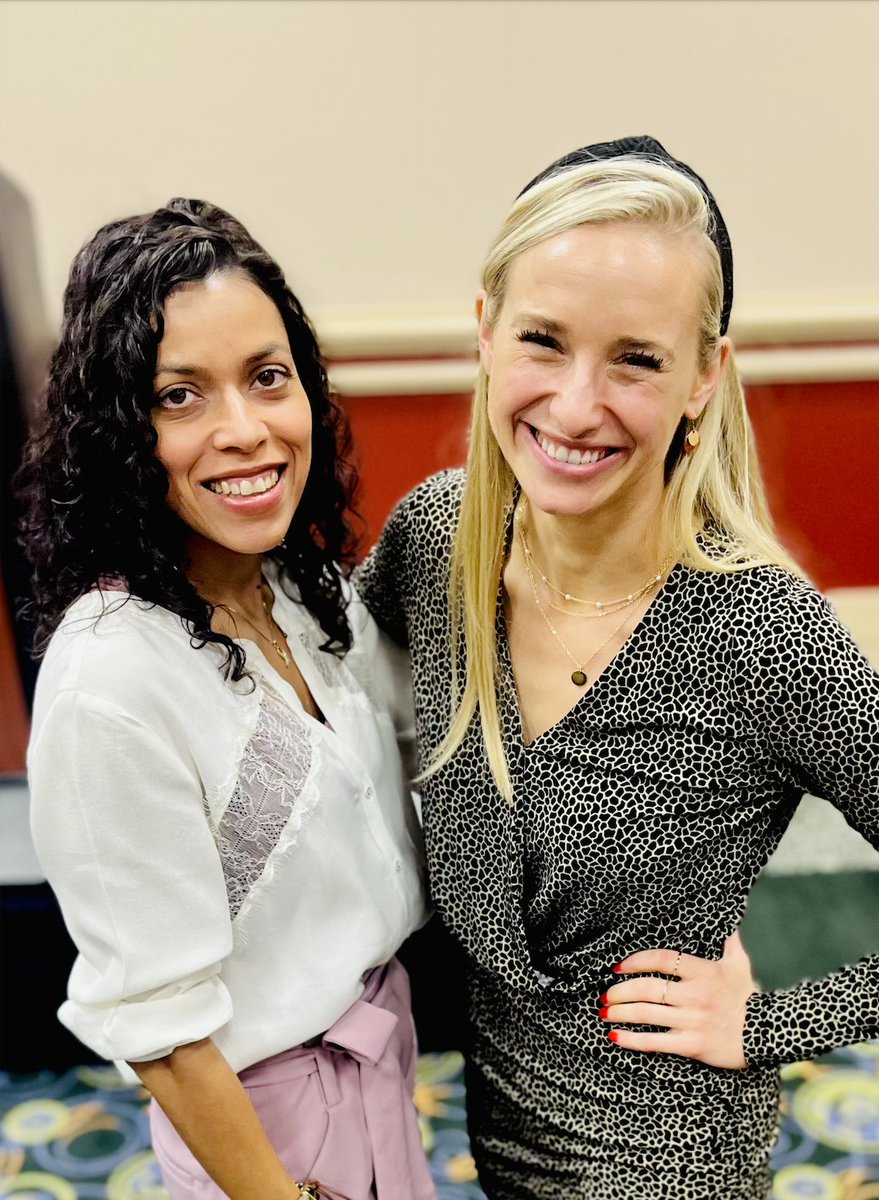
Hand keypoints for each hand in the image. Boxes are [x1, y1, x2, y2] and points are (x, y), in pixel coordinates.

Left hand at [600, 931, 756, 1069]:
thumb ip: (728, 940)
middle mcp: (695, 995)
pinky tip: (615, 1037)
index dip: (635, 961)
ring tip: (604, 1012)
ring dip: (621, 1013)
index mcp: (702, 972)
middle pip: (647, 989)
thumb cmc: (748, 997)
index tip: (619, 966)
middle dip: (621, 991)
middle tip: (605, 994)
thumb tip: (727, 915)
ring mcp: (692, 1021)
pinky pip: (656, 1042)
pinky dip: (632, 1040)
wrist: (767, 1035)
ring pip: (647, 1014)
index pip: (660, 960)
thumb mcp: (739, 964)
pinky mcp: (692, 1045)